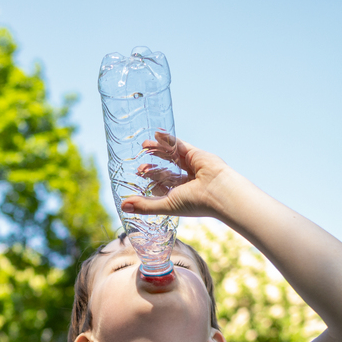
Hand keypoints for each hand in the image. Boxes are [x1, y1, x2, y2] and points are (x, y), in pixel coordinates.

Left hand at [121, 133, 236, 218]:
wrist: (218, 192)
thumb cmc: (195, 203)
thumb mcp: (166, 205)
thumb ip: (145, 205)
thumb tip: (123, 207)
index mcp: (182, 195)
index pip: (164, 188)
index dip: (152, 184)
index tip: (140, 181)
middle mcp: (187, 182)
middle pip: (167, 172)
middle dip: (153, 169)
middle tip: (140, 167)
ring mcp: (191, 166)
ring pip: (171, 157)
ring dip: (158, 151)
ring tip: (144, 146)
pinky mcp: (195, 153)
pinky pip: (179, 144)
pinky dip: (168, 139)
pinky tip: (157, 134)